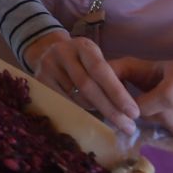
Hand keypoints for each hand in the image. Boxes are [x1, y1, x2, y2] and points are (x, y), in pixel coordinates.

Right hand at [22, 32, 138, 132]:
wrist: (49, 53)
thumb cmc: (81, 62)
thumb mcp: (94, 60)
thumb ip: (109, 78)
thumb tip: (128, 111)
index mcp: (83, 46)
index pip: (101, 70)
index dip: (118, 92)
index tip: (134, 113)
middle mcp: (63, 52)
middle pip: (87, 86)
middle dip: (110, 109)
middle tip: (127, 127)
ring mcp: (48, 66)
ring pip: (75, 98)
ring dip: (95, 111)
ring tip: (108, 118)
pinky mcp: (39, 81)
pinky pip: (63, 104)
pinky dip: (78, 113)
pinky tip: (89, 118)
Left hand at [110, 57, 172, 139]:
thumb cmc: (167, 77)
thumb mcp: (144, 67)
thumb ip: (119, 70)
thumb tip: (97, 76)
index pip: (165, 98)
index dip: (146, 106)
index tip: (136, 107)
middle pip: (169, 117)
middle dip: (153, 117)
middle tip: (152, 111)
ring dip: (166, 126)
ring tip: (168, 113)